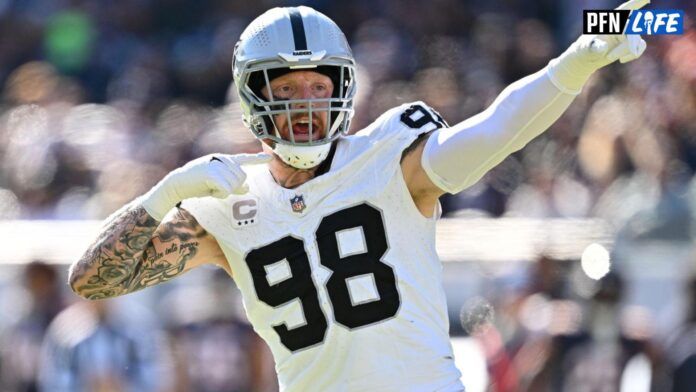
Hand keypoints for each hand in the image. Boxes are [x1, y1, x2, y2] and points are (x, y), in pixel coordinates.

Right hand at [141, 153, 271, 219]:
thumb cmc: (197, 185)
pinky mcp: (210, 172)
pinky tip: (209, 190)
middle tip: (217, 188)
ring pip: (235, 184)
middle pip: (242, 178)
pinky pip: (226, 188)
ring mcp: (216, 164)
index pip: (244, 158)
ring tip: (211, 187)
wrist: (177, 185)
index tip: (269, 158)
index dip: (258, 159)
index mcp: (224, 160)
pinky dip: (219, 193)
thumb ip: (233, 185)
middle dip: (233, 188)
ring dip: (224, 192)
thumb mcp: (217, 185)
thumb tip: (247, 188)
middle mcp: (222, 159)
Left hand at [547, 0, 648, 93]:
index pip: (625, 10)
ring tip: (608, 57)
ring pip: (637, 41)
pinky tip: (622, 60)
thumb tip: (603, 47)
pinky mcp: (631, 42)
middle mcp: (620, 24)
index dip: (637, 3)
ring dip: (625, 52)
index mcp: (610, 21)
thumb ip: (594, 47)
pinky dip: (633, 54)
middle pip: (632, 32)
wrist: (586, 58)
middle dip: (624, 47)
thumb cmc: (584, 49)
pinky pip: (641, 46)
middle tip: (608, 57)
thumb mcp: (586, 48)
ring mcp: (627, 33)